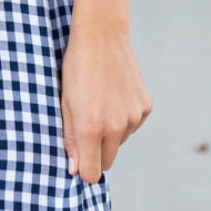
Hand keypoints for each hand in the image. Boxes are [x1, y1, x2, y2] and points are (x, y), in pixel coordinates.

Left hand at [60, 18, 151, 182]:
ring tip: (99, 104)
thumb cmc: (76, 70)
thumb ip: (69, 139)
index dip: (84, 170)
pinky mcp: (145, 107)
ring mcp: (134, 116)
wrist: (102, 37)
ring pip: (120, 142)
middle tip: (85, 129)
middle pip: (108, 161)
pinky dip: (123, 118)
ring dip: (110, 133)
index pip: (92, 172)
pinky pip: (132, 125)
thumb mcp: (65, 104)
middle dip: (96, 153)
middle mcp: (116, 126)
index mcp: (91, 128)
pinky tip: (114, 96)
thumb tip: (75, 170)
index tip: (78, 162)